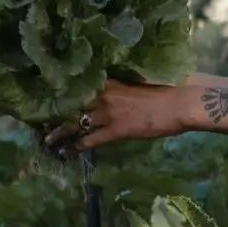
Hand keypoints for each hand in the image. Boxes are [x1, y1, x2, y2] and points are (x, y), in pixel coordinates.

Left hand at [43, 80, 188, 153]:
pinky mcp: (118, 130)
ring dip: (60, 131)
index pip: (82, 83)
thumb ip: (130, 78)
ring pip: (76, 122)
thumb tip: (126, 79)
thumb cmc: (173, 83)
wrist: (184, 100)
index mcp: (113, 78)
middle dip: (57, 111)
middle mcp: (106, 93)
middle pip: (73, 102)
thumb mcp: (147, 75)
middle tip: (42, 118)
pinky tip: (68, 152)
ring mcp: (109, 112)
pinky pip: (91, 140)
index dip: (66, 90)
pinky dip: (77, 146)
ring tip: (48, 138)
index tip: (54, 93)